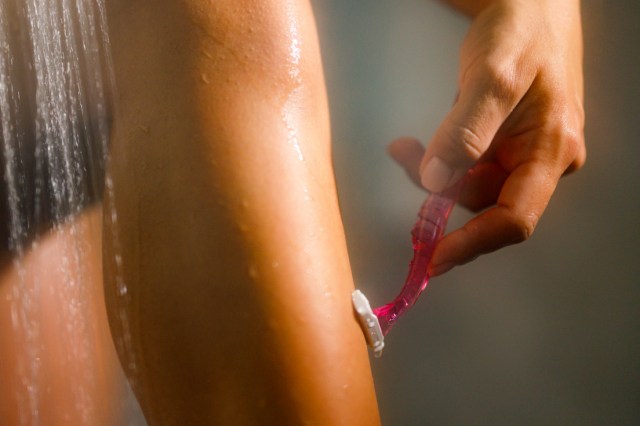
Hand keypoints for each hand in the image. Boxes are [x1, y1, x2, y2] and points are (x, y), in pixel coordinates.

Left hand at [389, 0, 584, 275]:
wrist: (533, 3)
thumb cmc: (523, 31)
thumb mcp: (493, 77)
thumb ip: (464, 131)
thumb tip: (435, 181)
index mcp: (551, 152)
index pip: (514, 218)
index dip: (472, 244)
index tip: (433, 258)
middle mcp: (541, 161)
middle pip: (484, 203)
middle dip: (438, 192)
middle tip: (403, 158)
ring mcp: (522, 154)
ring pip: (471, 186)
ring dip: (434, 175)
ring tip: (404, 147)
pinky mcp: (503, 145)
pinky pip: (468, 168)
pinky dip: (441, 162)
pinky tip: (423, 146)